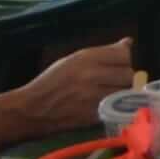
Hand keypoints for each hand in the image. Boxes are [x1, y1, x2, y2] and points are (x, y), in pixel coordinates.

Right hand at [5, 38, 135, 129]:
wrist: (31, 110)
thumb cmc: (50, 82)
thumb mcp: (72, 60)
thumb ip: (102, 52)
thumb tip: (128, 43)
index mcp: (85, 58)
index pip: (124, 54)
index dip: (125, 59)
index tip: (120, 64)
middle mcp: (91, 75)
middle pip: (128, 74)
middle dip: (126, 78)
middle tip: (117, 82)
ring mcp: (92, 97)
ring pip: (124, 93)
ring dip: (123, 93)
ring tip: (112, 94)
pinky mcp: (92, 116)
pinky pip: (115, 109)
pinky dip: (115, 108)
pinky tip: (106, 106)